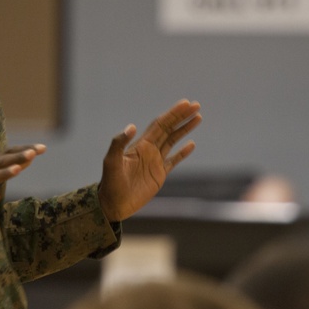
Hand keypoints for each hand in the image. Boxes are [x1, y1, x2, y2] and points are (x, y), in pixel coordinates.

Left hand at [98, 99, 200, 221]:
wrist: (113, 204)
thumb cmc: (110, 183)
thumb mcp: (111, 161)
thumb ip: (119, 143)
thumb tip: (132, 126)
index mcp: (140, 144)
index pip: (160, 124)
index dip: (173, 113)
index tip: (186, 103)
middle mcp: (149, 149)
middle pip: (169, 128)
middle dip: (182, 116)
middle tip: (196, 105)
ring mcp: (155, 161)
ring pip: (173, 140)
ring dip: (184, 129)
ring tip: (198, 118)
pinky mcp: (159, 175)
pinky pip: (174, 160)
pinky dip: (183, 152)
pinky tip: (191, 144)